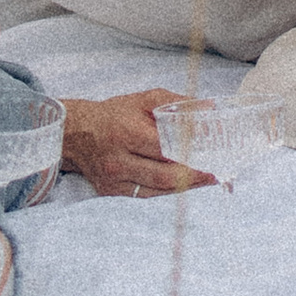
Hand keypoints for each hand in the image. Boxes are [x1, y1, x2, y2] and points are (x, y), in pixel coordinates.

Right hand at [62, 87, 213, 196]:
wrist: (75, 133)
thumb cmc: (113, 114)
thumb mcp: (143, 99)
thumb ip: (177, 103)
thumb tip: (209, 108)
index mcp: (126, 132)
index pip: (166, 146)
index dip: (193, 149)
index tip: (216, 149)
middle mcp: (118, 159)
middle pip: (164, 174)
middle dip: (195, 174)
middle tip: (220, 171)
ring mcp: (114, 179)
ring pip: (158, 188)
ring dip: (187, 185)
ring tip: (209, 178)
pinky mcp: (111, 191)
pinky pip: (146, 195)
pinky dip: (169, 191)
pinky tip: (185, 185)